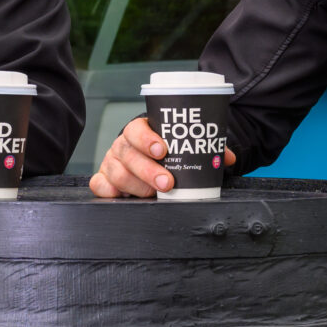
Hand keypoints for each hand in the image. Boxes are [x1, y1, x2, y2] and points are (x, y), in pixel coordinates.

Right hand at [86, 117, 236, 199]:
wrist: (149, 158)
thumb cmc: (166, 149)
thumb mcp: (183, 145)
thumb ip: (204, 148)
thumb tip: (227, 158)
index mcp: (139, 131)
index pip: (136, 130)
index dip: (147, 139)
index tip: (163, 150)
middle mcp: (123, 145)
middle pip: (127, 154)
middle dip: (148, 170)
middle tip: (167, 182)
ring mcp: (112, 162)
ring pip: (116, 172)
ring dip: (136, 184)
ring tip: (154, 193)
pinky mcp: (105, 179)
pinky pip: (98, 184)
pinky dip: (107, 190)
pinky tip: (122, 196)